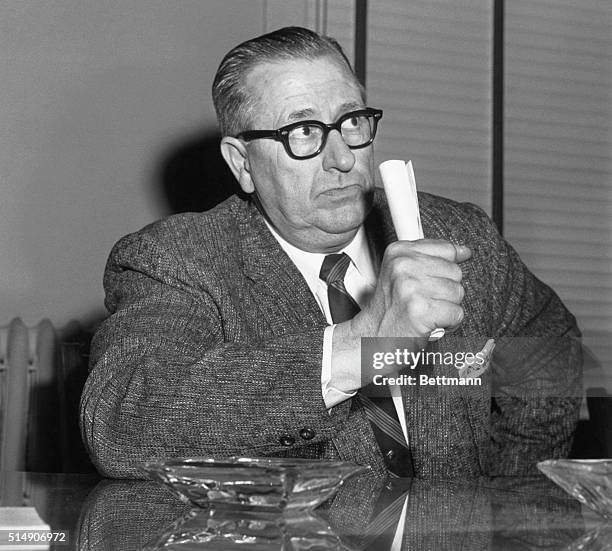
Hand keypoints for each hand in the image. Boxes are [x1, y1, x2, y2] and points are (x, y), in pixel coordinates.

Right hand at [349, 239, 470, 341]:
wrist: (373, 337)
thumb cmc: (390, 309)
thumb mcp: (403, 273)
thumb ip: (432, 258)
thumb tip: (464, 251)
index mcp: (399, 252)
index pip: (446, 249)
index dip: (446, 268)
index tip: (435, 280)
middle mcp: (403, 266)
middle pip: (454, 272)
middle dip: (446, 291)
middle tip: (424, 301)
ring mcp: (411, 287)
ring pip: (458, 292)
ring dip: (447, 307)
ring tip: (426, 312)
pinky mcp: (420, 310)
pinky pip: (456, 313)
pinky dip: (449, 323)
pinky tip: (431, 324)